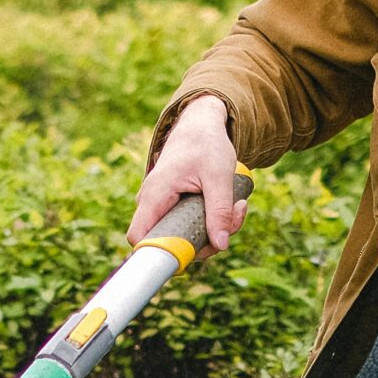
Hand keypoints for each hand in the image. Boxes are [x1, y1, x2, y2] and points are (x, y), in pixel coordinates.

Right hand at [126, 94, 245, 259]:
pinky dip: (210, 221)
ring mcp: (161, 205)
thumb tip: (221, 246)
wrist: (200, 125)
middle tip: (232, 221)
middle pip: (168, 241)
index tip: (192, 252)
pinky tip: (230, 206)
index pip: (140, 237)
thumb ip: (220, 211)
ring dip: (212, 230)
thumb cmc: (206, 145)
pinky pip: (188, 224)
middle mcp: (152, 202)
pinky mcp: (172, 206)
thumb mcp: (218, 176)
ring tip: (238, 206)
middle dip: (204, 241)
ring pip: (182, 234)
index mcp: (156, 194)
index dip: (158, 251)